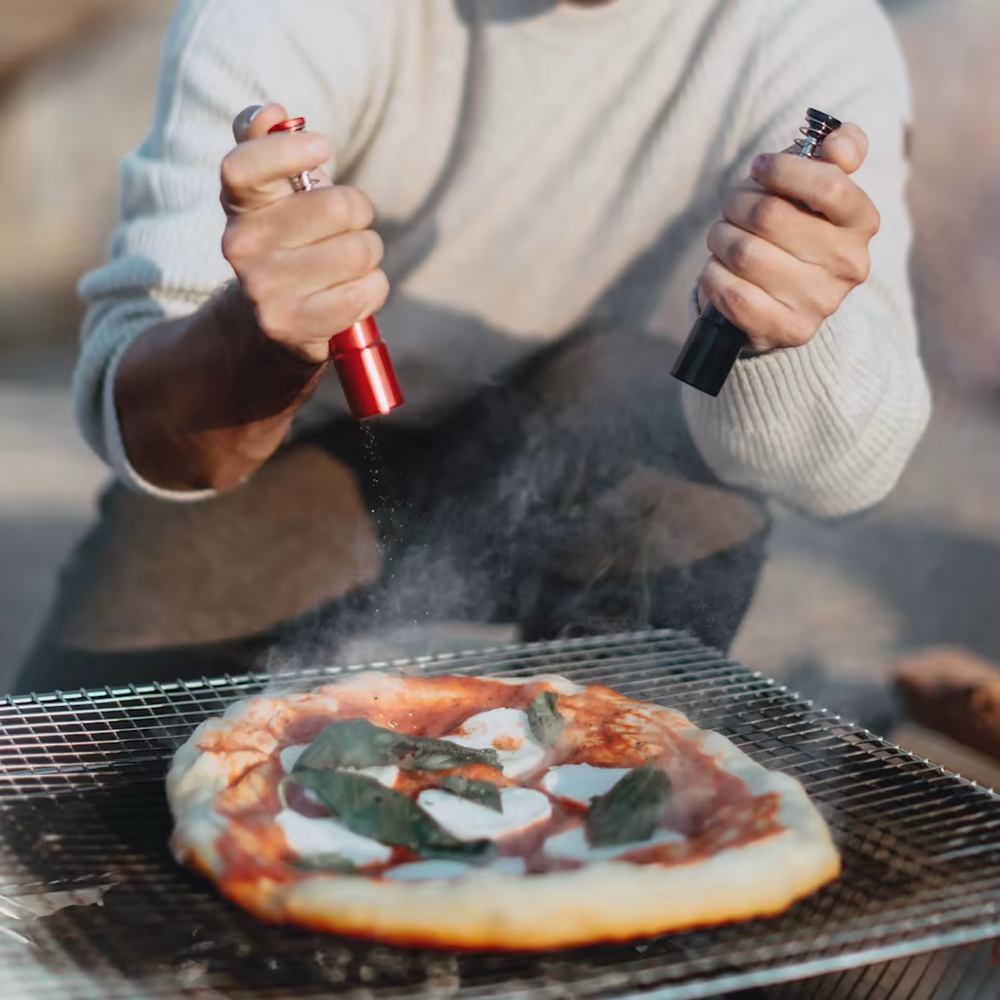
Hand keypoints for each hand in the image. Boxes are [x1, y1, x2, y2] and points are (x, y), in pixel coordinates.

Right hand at [220, 103, 388, 363]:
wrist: (269, 330)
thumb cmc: (286, 248)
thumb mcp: (272, 199)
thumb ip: (265, 146)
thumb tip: (273, 112)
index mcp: (239, 206)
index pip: (243, 165)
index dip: (290, 150)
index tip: (326, 147)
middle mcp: (241, 246)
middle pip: (338, 208)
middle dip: (360, 214)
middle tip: (348, 229)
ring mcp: (264, 290)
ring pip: (359, 251)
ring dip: (368, 256)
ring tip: (349, 266)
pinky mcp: (291, 326)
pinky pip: (364, 291)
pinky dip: (373, 290)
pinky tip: (355, 292)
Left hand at [697, 123, 879, 352]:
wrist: (780, 300)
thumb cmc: (792, 227)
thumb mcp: (814, 184)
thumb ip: (838, 150)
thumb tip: (841, 145)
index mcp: (862, 221)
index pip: (829, 185)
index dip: (783, 169)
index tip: (759, 167)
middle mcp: (849, 264)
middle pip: (769, 216)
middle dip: (737, 203)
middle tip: (732, 208)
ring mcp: (820, 302)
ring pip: (744, 253)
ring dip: (720, 239)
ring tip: (724, 240)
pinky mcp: (789, 331)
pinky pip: (732, 294)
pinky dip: (713, 276)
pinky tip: (719, 271)